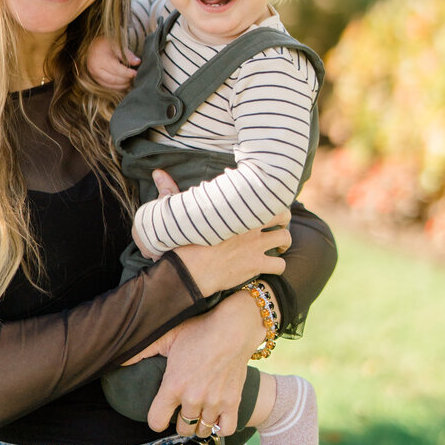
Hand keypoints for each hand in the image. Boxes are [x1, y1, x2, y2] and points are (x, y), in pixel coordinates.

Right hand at [87, 37, 139, 89]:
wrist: (93, 45)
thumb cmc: (106, 44)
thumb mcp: (117, 45)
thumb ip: (127, 54)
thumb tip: (138, 62)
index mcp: (101, 59)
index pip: (116, 69)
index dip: (128, 73)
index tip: (136, 73)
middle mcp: (95, 69)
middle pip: (114, 79)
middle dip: (126, 80)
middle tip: (135, 78)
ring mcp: (94, 76)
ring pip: (111, 85)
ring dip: (123, 85)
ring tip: (131, 81)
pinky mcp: (96, 80)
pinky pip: (108, 86)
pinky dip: (117, 87)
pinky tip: (125, 84)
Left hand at [124, 292, 267, 434]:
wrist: (234, 326)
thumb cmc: (199, 328)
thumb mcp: (168, 336)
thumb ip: (143, 350)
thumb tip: (119, 358)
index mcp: (174, 385)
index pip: (156, 422)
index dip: (156, 420)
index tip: (161, 412)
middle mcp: (193, 397)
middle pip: (181, 429)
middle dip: (179, 421)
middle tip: (181, 408)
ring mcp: (214, 402)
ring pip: (202, 431)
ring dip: (198, 424)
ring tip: (197, 412)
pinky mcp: (233, 402)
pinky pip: (225, 429)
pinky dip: (219, 426)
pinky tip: (215, 416)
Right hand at [152, 171, 290, 294]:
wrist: (188, 272)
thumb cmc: (182, 243)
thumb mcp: (178, 213)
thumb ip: (171, 191)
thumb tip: (158, 173)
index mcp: (235, 208)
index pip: (262, 193)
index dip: (267, 196)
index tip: (264, 200)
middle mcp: (250, 225)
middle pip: (282, 214)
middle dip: (283, 217)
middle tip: (278, 222)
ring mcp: (256, 246)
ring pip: (285, 238)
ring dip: (283, 241)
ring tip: (278, 244)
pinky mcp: (256, 266)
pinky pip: (280, 265)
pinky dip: (278, 265)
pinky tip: (270, 265)